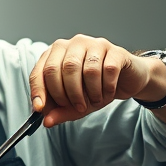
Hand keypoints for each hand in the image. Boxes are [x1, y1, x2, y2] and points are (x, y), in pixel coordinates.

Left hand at [28, 36, 165, 126]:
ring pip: (87, 71)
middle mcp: (74, 44)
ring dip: (90, 93)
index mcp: (58, 53)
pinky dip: (107, 88)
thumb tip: (47, 122)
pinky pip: (108, 71)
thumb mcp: (75, 103)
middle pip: (63, 69)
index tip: (41, 108)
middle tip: (77, 107)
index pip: (41, 70)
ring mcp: (95, 44)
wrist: (126, 80)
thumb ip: (60, 111)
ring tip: (95, 100)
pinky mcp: (115, 51)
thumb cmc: (96, 87)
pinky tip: (107, 93)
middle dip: (68, 94)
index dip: (39, 91)